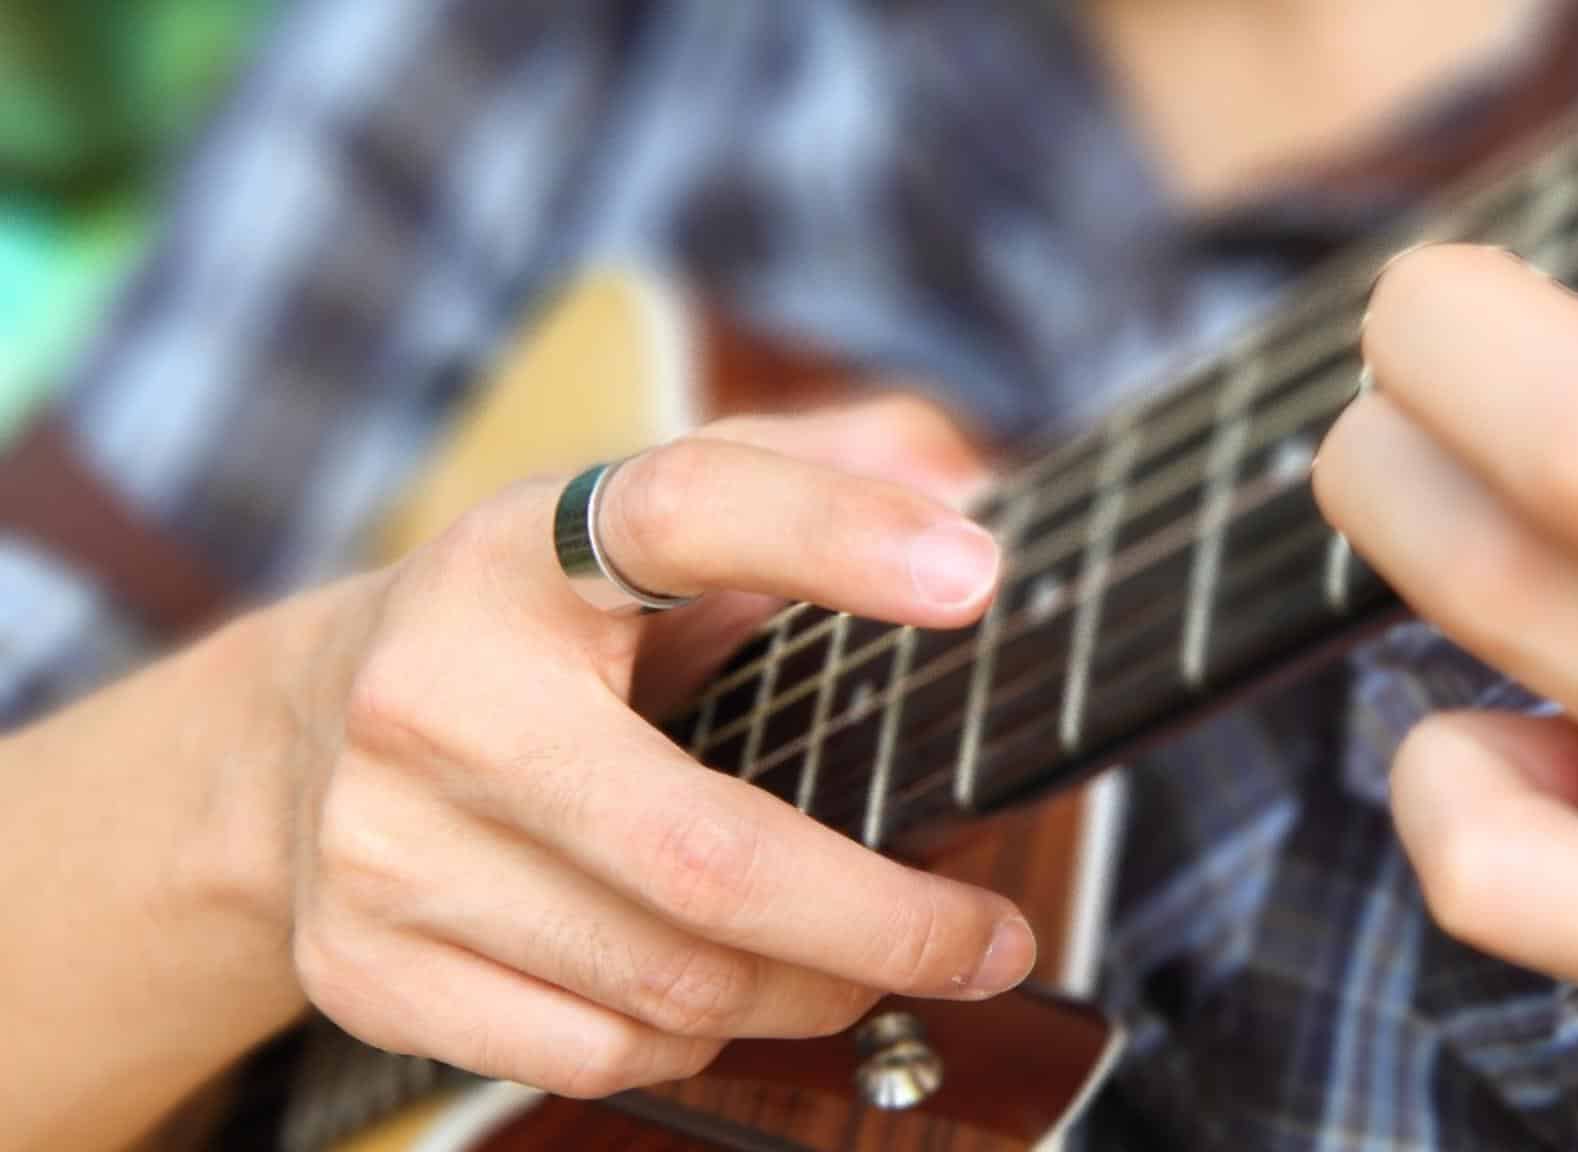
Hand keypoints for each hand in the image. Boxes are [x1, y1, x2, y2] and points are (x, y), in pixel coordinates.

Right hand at [287, 395, 1034, 1097]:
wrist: (294, 736)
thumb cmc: (535, 624)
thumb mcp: (648, 518)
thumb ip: (814, 472)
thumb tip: (966, 481)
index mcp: (525, 549)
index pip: (685, 511)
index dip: (834, 535)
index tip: (975, 574)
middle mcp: (434, 691)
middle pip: (707, 855)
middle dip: (887, 921)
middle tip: (992, 939)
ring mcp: (383, 844)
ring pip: (670, 981)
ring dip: (810, 988)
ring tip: (864, 956)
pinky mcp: (361, 967)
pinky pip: (596, 1053)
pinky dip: (697, 1037)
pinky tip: (721, 988)